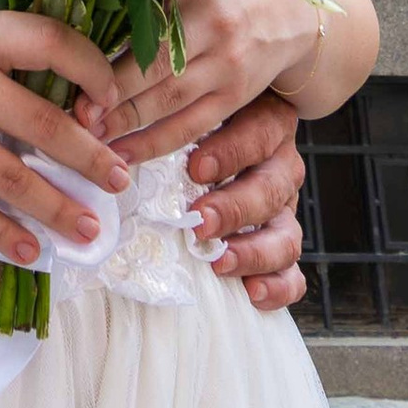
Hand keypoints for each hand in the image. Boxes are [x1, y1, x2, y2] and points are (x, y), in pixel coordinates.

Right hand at [0, 10, 127, 269]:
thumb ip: (3, 55)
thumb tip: (74, 102)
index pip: (52, 43)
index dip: (93, 73)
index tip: (112, 104)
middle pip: (43, 124)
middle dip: (91, 158)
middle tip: (121, 180)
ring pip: (14, 177)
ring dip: (59, 207)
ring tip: (90, 227)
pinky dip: (5, 232)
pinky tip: (30, 247)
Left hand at [93, 0, 324, 171]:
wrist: (287, 15)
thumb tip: (80, 21)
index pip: (141, 30)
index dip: (107, 59)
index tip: (71, 79)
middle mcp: (212, 28)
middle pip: (154, 69)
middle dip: (111, 99)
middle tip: (73, 119)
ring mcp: (228, 66)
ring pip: (170, 103)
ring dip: (128, 127)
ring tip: (90, 142)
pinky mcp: (236, 96)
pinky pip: (192, 126)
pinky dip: (157, 144)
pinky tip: (126, 154)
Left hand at [180, 92, 304, 313]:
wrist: (215, 159)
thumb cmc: (194, 130)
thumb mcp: (191, 114)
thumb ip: (169, 118)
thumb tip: (114, 127)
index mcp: (265, 127)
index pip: (260, 134)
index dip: (231, 152)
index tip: (196, 168)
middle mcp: (281, 169)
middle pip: (272, 189)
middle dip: (235, 207)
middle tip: (200, 221)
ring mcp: (284, 213)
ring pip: (287, 236)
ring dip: (254, 252)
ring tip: (220, 262)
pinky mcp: (282, 248)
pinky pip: (293, 275)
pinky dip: (277, 286)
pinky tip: (251, 293)